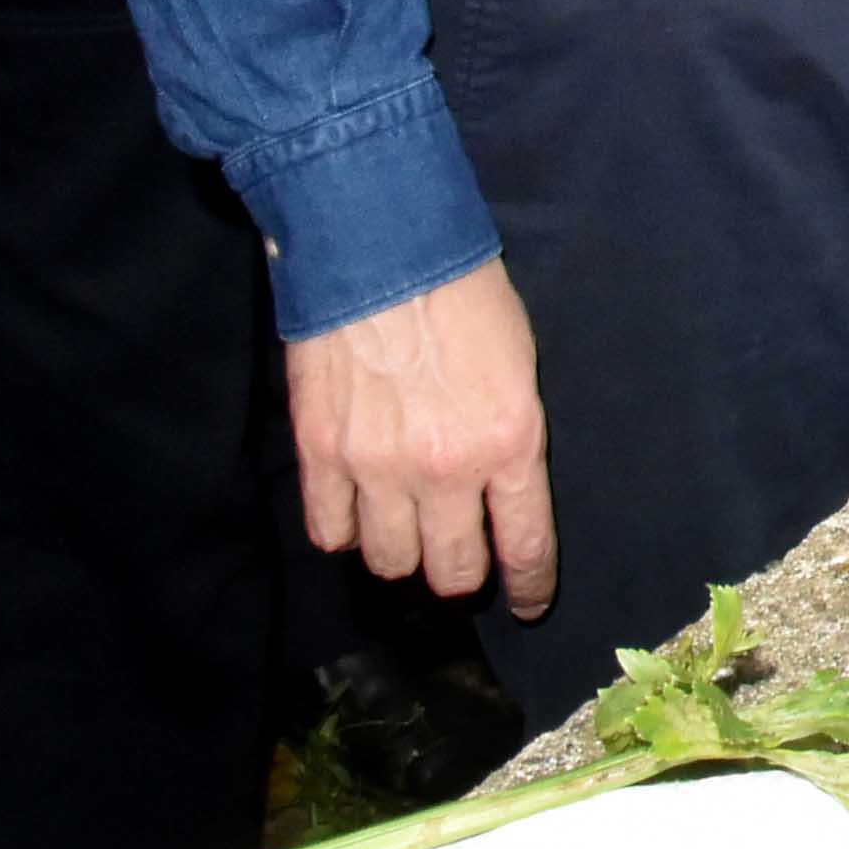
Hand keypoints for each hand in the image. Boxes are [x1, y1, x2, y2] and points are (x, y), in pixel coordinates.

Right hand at [287, 261, 554, 614]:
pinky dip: (344, 530)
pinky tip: (356, 511)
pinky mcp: (320, 456)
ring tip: (406, 529)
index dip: (527, 586)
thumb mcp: (519, 362)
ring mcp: (376, 469)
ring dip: (401, 553)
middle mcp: (445, 470)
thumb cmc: (463, 291)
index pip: (524, 546)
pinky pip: (329, 532)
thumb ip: (510, 432)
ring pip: (388, 562)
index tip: (526, 602)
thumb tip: (499, 482)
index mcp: (510, 442)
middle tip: (460, 558)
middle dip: (461, 575)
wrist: (379, 246)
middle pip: (450, 572)